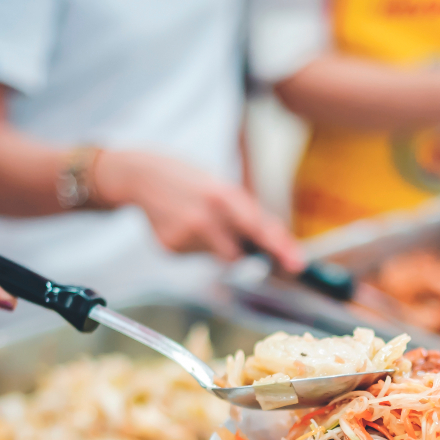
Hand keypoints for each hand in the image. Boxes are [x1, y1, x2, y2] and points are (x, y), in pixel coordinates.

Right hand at [95, 151, 303, 272]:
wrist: (142, 176)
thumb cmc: (190, 181)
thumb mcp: (220, 187)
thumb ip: (245, 213)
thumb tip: (273, 242)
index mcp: (224, 195)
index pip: (259, 226)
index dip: (280, 246)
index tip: (297, 263)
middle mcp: (206, 216)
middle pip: (237, 255)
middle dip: (240, 253)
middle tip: (231, 239)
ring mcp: (186, 233)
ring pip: (216, 257)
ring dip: (214, 246)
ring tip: (196, 221)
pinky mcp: (170, 247)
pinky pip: (195, 258)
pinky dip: (193, 246)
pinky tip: (180, 226)